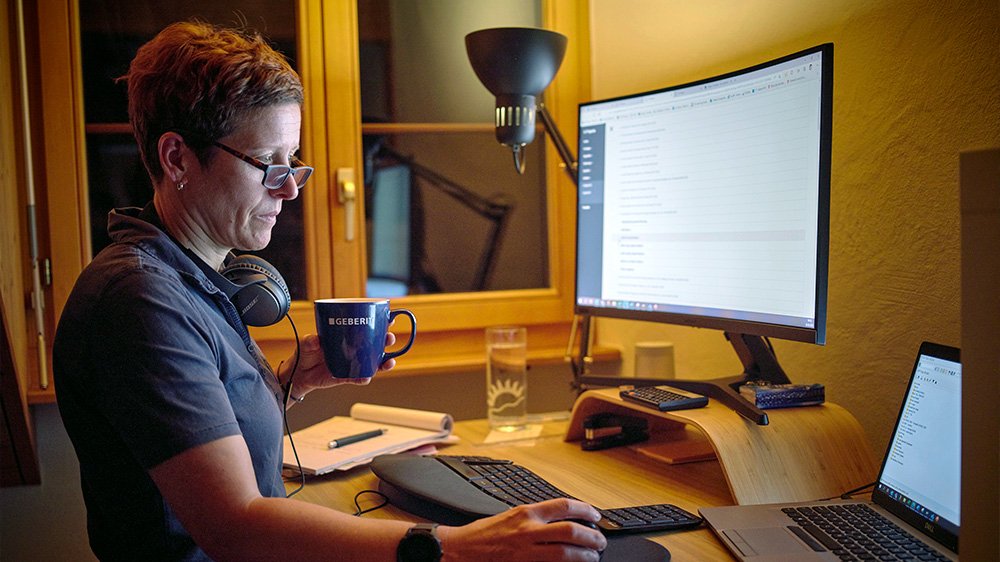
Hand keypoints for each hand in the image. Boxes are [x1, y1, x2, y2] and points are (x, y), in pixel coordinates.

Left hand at [279, 329, 397, 396]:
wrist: (299, 374)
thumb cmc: (306, 353)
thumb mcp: (306, 343)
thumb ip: (310, 340)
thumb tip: (316, 340)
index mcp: (346, 336)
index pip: (366, 327)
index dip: (380, 323)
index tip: (389, 318)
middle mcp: (352, 349)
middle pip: (375, 344)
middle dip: (386, 341)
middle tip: (389, 338)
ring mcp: (351, 363)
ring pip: (373, 362)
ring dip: (383, 362)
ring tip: (389, 362)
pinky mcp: (347, 376)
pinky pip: (359, 378)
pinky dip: (364, 378)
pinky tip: (367, 377)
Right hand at [436, 499, 605, 561]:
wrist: (458, 550)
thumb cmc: (481, 535)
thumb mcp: (509, 516)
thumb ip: (534, 519)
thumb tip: (561, 521)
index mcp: (525, 513)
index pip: (563, 505)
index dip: (585, 510)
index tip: (595, 516)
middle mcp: (527, 530)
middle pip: (570, 531)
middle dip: (591, 537)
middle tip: (600, 541)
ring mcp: (525, 552)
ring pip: (565, 553)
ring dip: (584, 556)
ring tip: (592, 557)